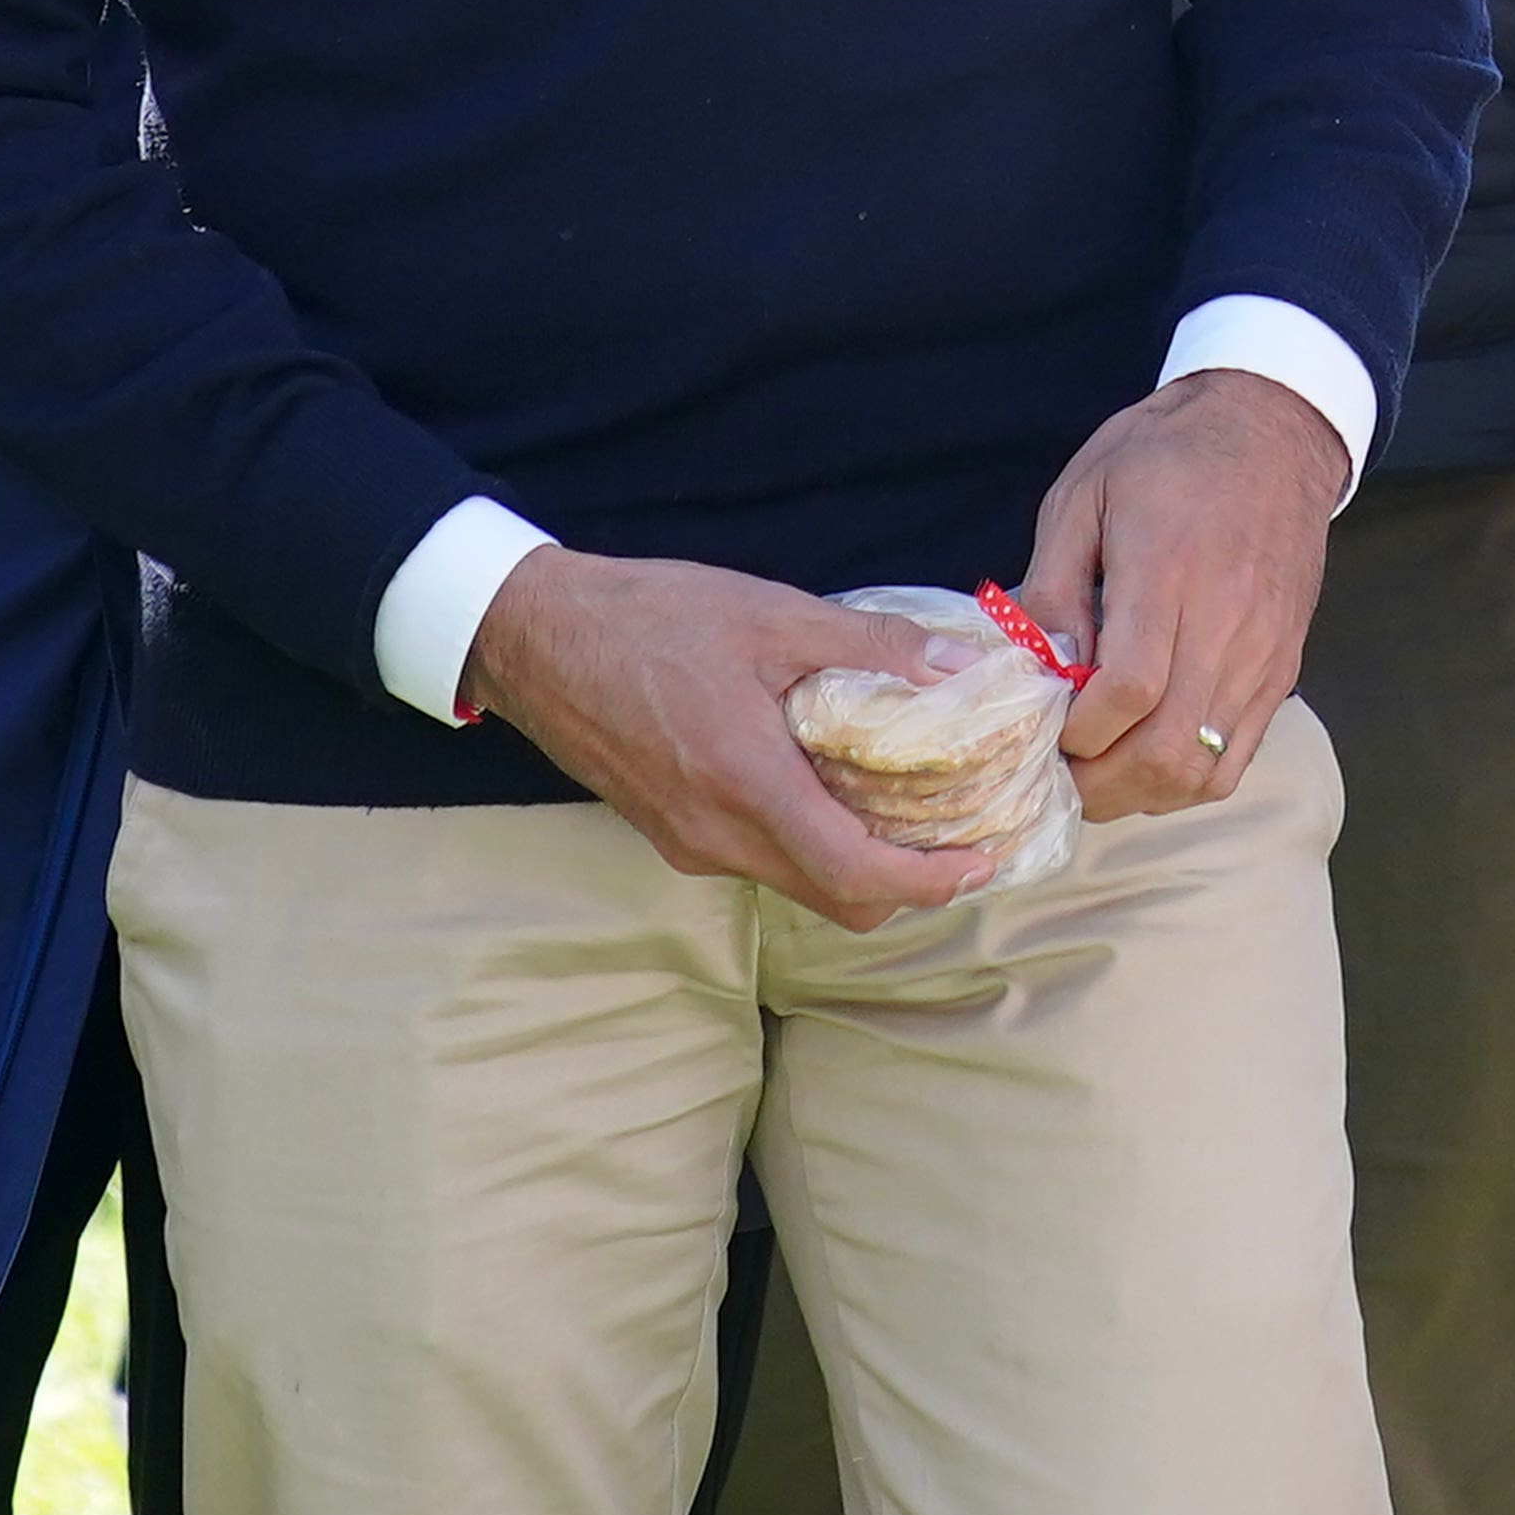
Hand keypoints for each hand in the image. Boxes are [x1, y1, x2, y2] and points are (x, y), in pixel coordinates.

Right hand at [464, 550, 996, 929]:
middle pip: (835, 900)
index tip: (980, 860)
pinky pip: (756, 861)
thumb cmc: (648, 618)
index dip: (929, 884)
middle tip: (954, 834)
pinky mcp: (670, 833)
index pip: (854, 876)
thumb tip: (959, 667)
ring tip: (901, 803)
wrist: (534, 637)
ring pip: (795, 885)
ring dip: (854, 865)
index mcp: (746, 784)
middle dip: (905, 884)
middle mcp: (716, 835)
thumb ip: (869, 647)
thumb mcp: (770, 614)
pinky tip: (824, 784)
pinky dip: (806, 844)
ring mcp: (688, 842)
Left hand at [1016, 368, 1345, 824]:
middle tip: (1056, 773)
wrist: (1271, 431)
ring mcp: (1262, 654)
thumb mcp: (1083, 495)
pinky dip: (1184, 780)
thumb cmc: (1165, 454)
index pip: (1128, 690)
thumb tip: (1034, 669)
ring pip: (1203, 769)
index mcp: (1168, 571)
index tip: (1042, 729)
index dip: (1078, 732)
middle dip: (1099, 783)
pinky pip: (1235, 758)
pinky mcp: (1282, 669)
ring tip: (1096, 772)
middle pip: (1166, 749)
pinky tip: (1145, 759)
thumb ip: (1053, 586)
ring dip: (1140, 791)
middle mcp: (1226, 623)